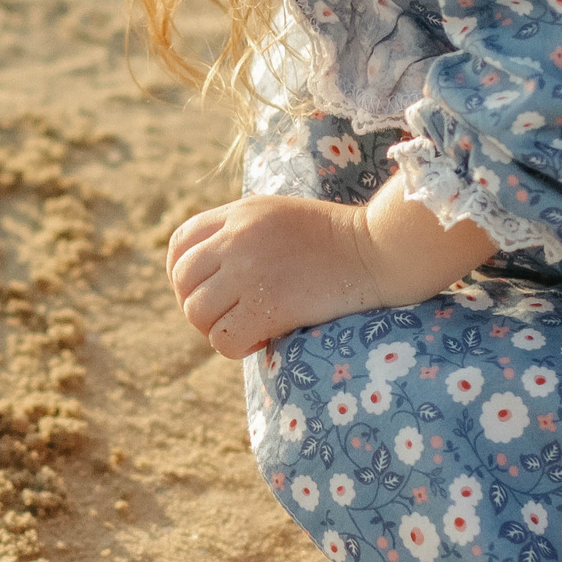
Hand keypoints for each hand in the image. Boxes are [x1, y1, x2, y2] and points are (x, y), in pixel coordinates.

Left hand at [165, 182, 497, 359]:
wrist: (381, 250)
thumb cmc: (339, 239)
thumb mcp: (281, 217)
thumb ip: (243, 233)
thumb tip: (211, 272)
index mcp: (239, 213)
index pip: (180, 243)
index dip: (181, 274)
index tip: (203, 290)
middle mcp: (237, 238)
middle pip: (183, 281)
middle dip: (198, 305)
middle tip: (229, 317)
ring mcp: (251, 271)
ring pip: (198, 313)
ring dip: (217, 329)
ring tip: (248, 328)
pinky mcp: (269, 305)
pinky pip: (224, 340)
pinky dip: (236, 348)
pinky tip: (261, 341)